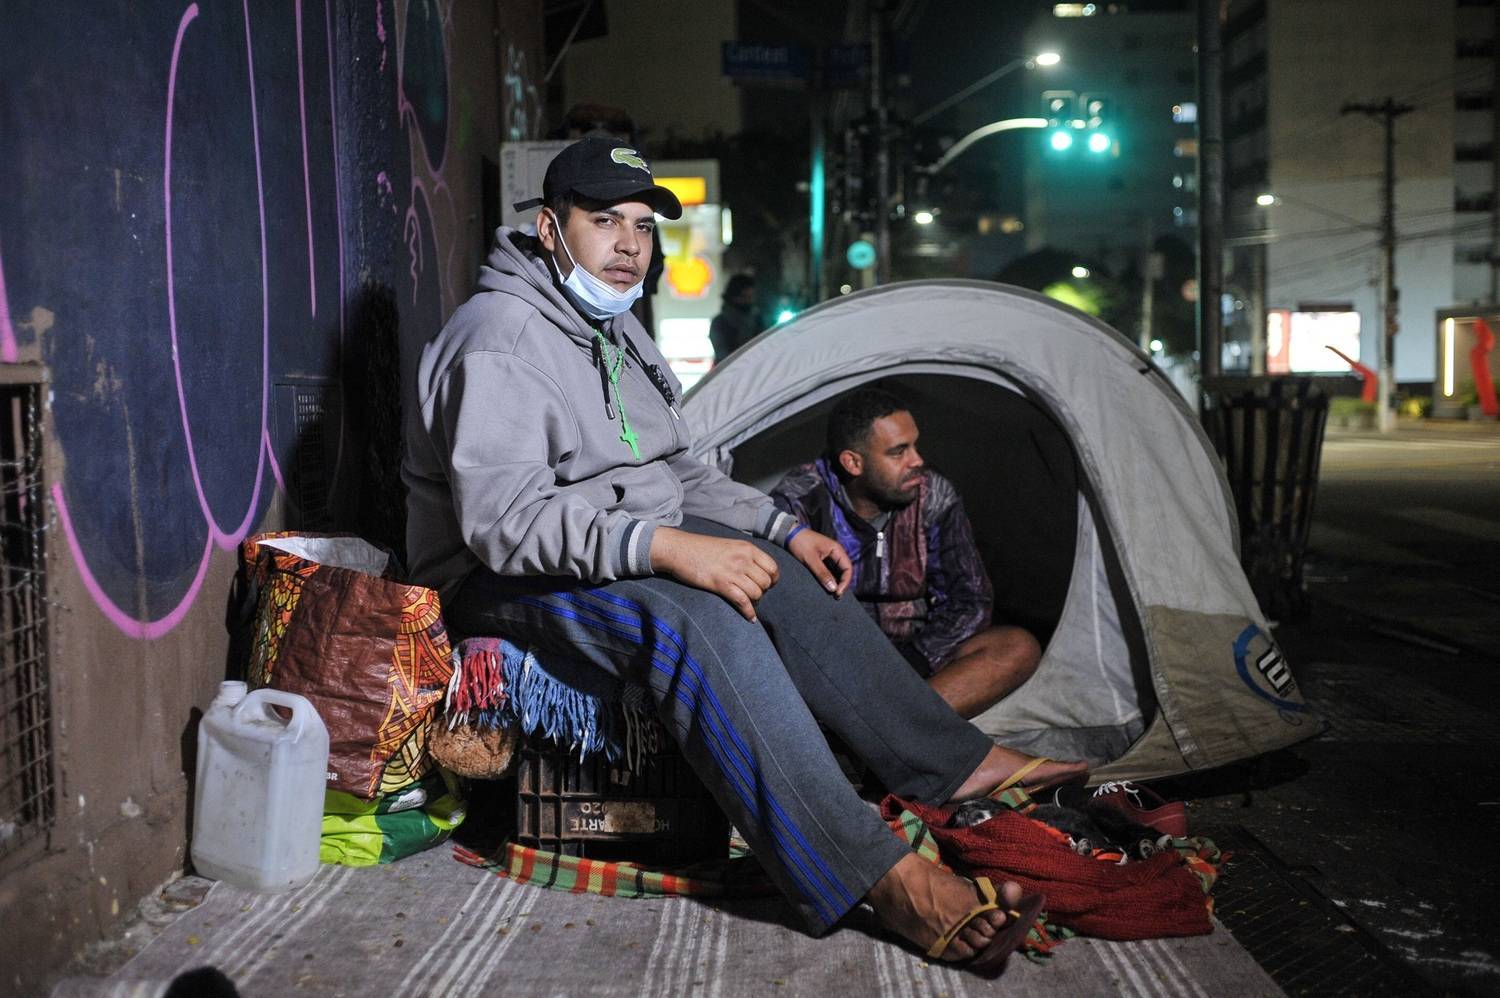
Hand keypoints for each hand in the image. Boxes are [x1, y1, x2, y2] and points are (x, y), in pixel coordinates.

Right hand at [650, 527, 779, 621]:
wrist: (678, 549)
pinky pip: (743, 602)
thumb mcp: (729, 546)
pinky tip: (750, 618)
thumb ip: (745, 556)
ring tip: (748, 603)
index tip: (766, 585)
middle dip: (762, 592)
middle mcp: (743, 559)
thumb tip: (757, 571)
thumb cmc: (701, 548)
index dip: (772, 580)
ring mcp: (732, 571)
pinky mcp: (720, 584)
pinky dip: (748, 612)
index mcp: (747, 548)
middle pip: (766, 583)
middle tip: (752, 594)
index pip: (773, 567)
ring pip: (757, 593)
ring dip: (754, 602)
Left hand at [787, 528, 851, 597]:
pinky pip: (830, 572)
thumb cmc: (800, 542)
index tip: (838, 592)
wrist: (788, 534)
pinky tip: (826, 587)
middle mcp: (836, 553)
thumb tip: (833, 588)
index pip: (848, 568)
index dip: (846, 582)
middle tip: (836, 596)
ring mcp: (829, 557)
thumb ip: (822, 573)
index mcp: (837, 549)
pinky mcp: (822, 560)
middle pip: (844, 571)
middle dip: (842, 584)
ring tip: (831, 594)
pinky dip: (829, 580)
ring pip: (838, 573)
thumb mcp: (811, 559)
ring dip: (836, 583)